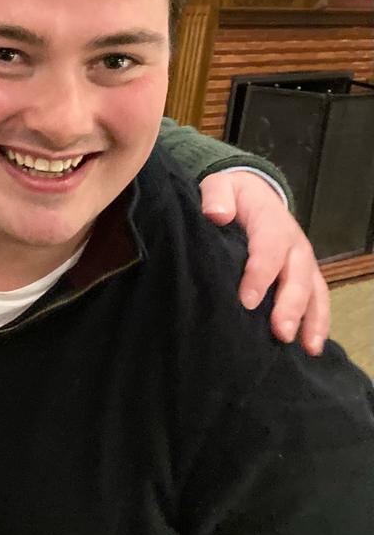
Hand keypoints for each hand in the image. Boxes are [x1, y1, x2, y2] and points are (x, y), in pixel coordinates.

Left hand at [200, 171, 328, 354]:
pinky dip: (318, 323)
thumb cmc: (233, 196)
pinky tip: (311, 347)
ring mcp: (302, 262)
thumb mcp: (221, 186)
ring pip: (313, 292)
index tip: (247, 300)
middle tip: (280, 331)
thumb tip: (216, 213)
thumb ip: (217, 196)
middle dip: (290, 305)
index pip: (268, 249)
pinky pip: (318, 300)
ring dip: (310, 320)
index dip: (260, 275)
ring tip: (304, 346)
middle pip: (296, 276)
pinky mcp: (304, 276)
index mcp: (272, 223)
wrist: (253, 195)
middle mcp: (294, 244)